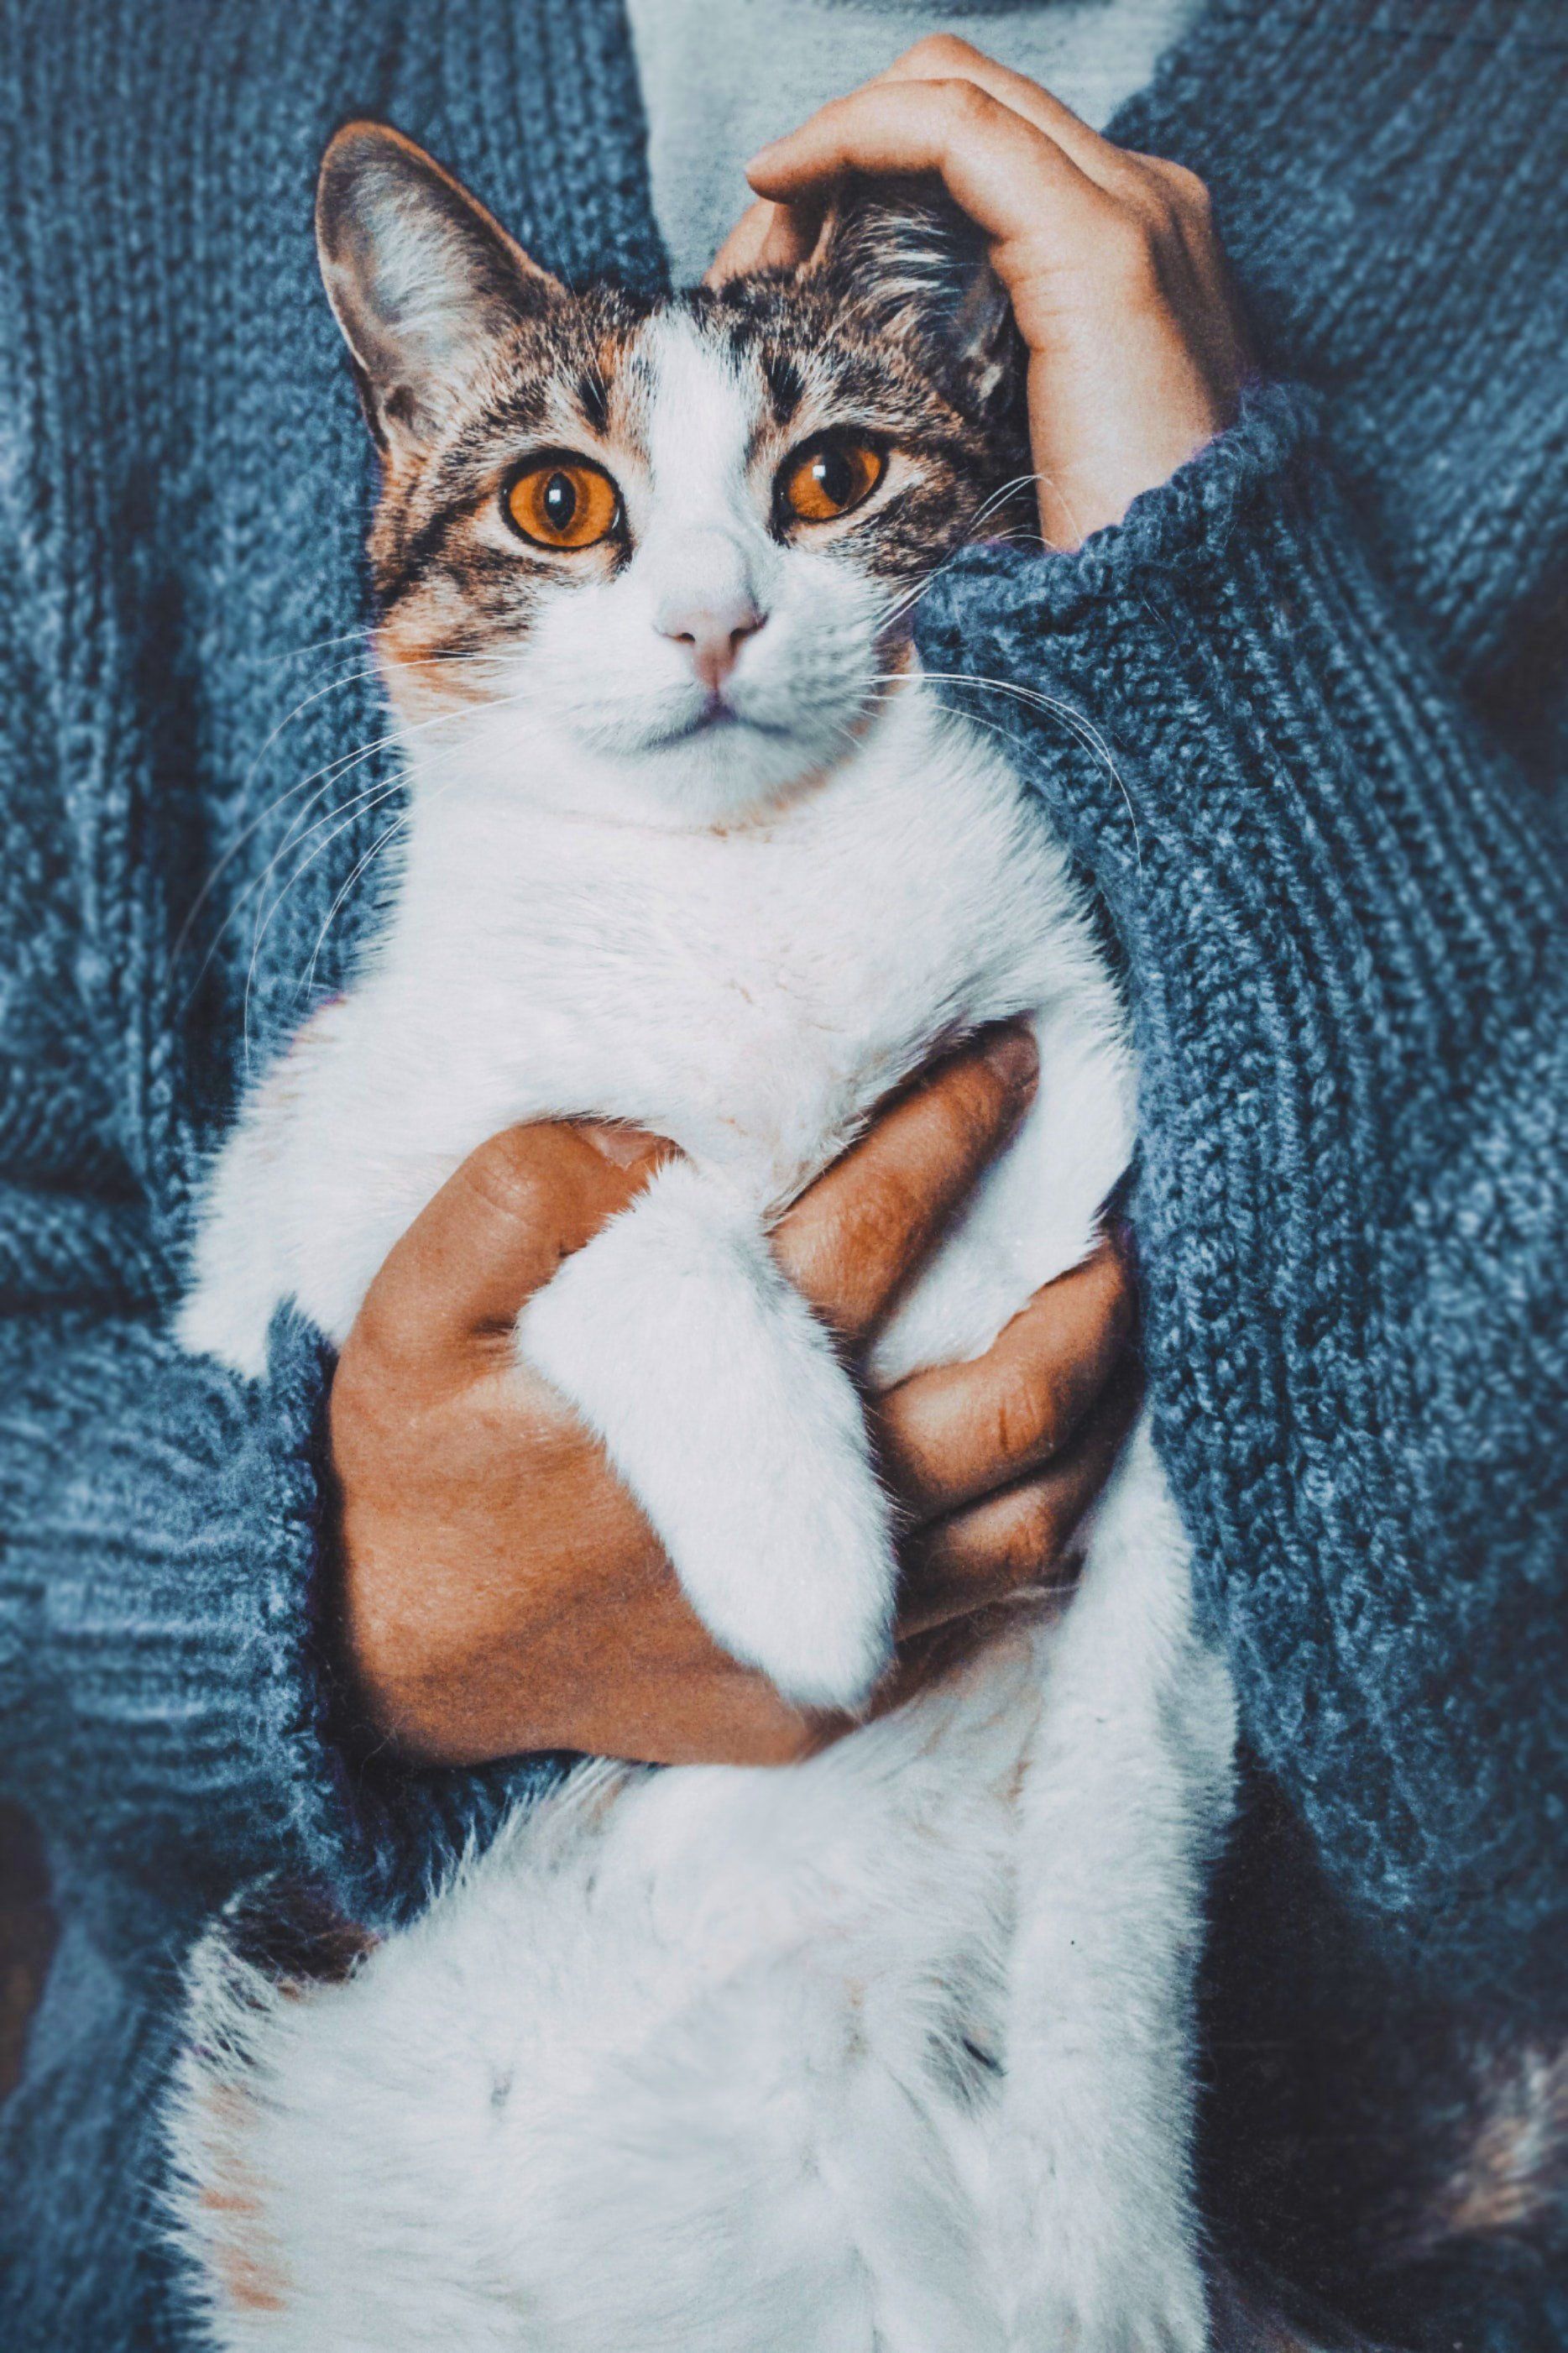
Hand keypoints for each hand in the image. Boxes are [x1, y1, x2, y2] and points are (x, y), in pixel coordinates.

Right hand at [330, 1027, 1136, 1768]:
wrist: (378, 1663)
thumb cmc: (411, 1466)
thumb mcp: (411, 1306)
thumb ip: (525, 1193)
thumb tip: (667, 1141)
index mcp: (706, 1398)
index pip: (876, 1232)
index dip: (960, 1129)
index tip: (1018, 1059)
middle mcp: (792, 1522)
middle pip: (1011, 1398)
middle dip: (1089, 1298)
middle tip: (1114, 1223)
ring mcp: (818, 1627)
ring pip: (1028, 1518)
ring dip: (1092, 1415)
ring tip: (1104, 1333)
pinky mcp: (818, 1701)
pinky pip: (980, 1615)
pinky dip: (1037, 1528)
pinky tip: (1046, 1463)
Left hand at [710, 35, 1249, 549]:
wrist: (1175, 625)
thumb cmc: (1092, 570)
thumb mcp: (1010, 460)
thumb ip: (962, 391)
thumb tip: (854, 394)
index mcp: (1126, 252)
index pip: (977, 150)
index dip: (866, 174)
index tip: (774, 263)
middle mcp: (1143, 205)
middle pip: (960, 100)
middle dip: (842, 148)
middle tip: (755, 244)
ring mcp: (1133, 213)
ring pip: (949, 93)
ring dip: (832, 143)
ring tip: (760, 228)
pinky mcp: (1102, 246)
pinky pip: (951, 130)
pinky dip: (853, 138)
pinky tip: (783, 188)